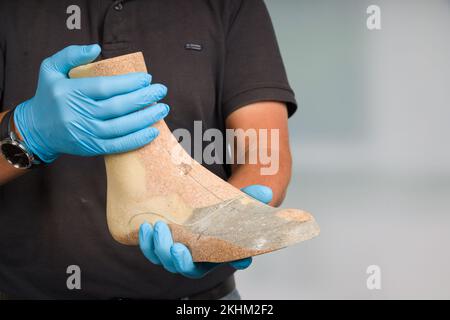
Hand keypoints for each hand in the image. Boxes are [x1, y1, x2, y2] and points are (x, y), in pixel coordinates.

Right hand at [14, 44, 168, 162]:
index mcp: (70, 92)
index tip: (147, 78)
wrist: (36, 129)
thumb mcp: (51, 69)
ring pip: (121, 127)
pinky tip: (153, 132)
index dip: (129, 83)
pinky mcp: (92, 147)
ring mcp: (86, 133)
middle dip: (143, 98)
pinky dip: (137, 140)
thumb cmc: (49, 96)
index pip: (105, 87)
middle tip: (161, 90)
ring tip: (162, 108)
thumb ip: (71, 55)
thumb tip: (97, 48)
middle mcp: (78, 114)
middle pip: (118, 107)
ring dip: (145, 118)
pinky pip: (119, 145)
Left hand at [139, 185, 272, 278]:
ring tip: (157, 229)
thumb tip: (265, 193)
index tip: (210, 255)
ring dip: (158, 249)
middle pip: (184, 269)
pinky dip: (146, 241)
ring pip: (164, 260)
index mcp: (215, 252)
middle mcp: (195, 256)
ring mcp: (176, 250)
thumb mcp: (236, 200)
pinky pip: (150, 249)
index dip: (214, 263)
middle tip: (175, 246)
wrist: (198, 197)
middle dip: (177, 260)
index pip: (212, 265)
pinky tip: (146, 226)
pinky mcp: (161, 241)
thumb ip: (250, 197)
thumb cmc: (221, 206)